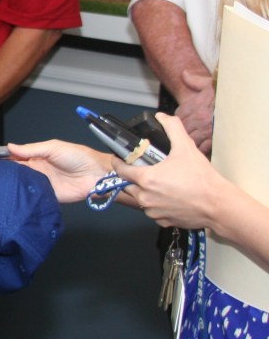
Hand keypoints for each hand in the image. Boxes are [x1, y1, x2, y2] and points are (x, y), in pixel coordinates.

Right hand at [6, 139, 116, 202]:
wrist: (97, 174)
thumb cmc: (78, 156)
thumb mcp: (52, 147)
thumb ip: (31, 149)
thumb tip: (9, 147)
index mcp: (36, 156)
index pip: (15, 157)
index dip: (3, 158)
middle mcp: (36, 171)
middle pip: (16, 172)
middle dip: (4, 172)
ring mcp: (41, 184)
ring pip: (21, 185)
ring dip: (11, 185)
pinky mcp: (47, 197)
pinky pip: (33, 197)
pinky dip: (23, 196)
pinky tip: (12, 196)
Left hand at [115, 113, 226, 228]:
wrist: (219, 206)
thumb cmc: (202, 179)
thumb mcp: (186, 148)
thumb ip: (172, 129)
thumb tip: (162, 117)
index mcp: (146, 179)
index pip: (120, 170)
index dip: (119, 162)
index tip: (121, 157)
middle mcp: (145, 197)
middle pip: (127, 185)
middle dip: (132, 176)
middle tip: (144, 169)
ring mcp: (153, 211)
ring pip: (140, 198)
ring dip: (145, 190)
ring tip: (159, 182)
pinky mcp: (162, 221)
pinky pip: (153, 211)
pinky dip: (157, 203)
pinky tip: (169, 196)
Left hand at [174, 69, 214, 155]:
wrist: (235, 100)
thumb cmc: (221, 93)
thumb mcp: (207, 84)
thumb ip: (193, 80)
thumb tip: (184, 74)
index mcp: (194, 106)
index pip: (178, 116)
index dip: (175, 119)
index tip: (174, 121)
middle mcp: (198, 118)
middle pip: (182, 128)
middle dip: (179, 131)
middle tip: (178, 135)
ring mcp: (205, 129)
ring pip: (190, 138)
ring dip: (188, 140)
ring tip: (186, 144)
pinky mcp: (214, 137)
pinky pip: (203, 146)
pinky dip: (200, 148)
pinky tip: (198, 149)